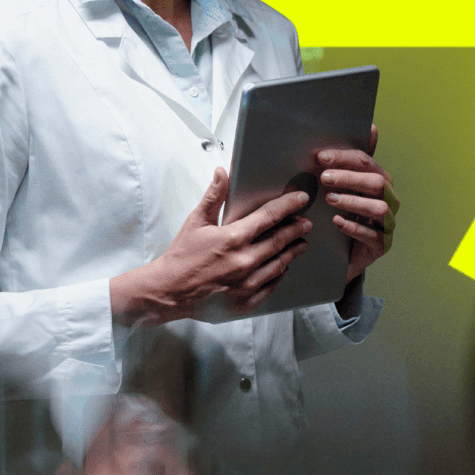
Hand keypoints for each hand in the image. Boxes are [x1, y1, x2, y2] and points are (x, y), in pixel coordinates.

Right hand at [110, 167, 312, 326]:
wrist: (168, 293)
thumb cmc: (182, 256)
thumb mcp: (196, 221)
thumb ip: (214, 196)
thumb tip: (223, 172)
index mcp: (233, 238)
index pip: (269, 217)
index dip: (288, 206)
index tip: (301, 199)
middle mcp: (244, 261)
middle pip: (281, 240)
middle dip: (296, 229)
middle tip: (305, 223)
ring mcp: (247, 284)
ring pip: (280, 263)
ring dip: (293, 251)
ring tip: (300, 243)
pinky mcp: (246, 302)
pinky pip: (272, 285)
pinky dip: (279, 273)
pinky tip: (282, 266)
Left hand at [318, 124, 397, 282]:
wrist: (345, 251)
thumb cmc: (347, 211)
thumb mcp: (347, 185)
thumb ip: (353, 159)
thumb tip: (371, 126)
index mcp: (381, 180)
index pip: (366, 162)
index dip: (344, 158)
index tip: (321, 157)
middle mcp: (389, 199)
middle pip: (376, 182)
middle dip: (349, 178)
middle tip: (324, 178)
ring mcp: (388, 223)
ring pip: (379, 208)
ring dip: (353, 201)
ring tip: (330, 199)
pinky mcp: (383, 244)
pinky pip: (372, 235)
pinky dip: (354, 227)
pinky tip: (337, 221)